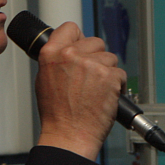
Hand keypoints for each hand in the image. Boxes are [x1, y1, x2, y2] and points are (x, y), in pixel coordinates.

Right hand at [32, 21, 124, 159]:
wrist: (69, 135)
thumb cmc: (57, 115)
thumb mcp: (44, 80)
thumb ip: (57, 61)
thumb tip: (69, 51)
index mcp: (51, 53)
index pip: (70, 28)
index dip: (79, 38)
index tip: (82, 47)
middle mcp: (71, 55)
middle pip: (95, 42)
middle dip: (96, 57)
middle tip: (90, 78)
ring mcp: (91, 64)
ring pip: (110, 58)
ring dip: (107, 72)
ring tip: (96, 91)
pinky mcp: (109, 76)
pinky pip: (120, 73)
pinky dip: (117, 85)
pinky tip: (105, 97)